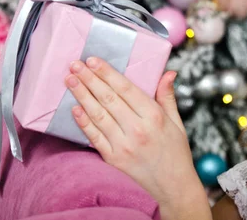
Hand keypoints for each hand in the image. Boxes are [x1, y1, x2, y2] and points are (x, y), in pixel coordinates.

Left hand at [64, 57, 206, 214]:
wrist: (173, 186)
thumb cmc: (176, 152)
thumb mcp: (177, 121)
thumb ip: (167, 96)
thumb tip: (168, 72)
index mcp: (154, 116)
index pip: (126, 89)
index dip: (108, 73)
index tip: (93, 60)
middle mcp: (138, 129)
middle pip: (108, 99)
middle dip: (89, 79)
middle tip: (74, 65)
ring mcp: (123, 145)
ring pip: (98, 115)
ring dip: (82, 96)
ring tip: (70, 81)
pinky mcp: (113, 159)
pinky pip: (94, 137)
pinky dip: (83, 122)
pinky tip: (74, 108)